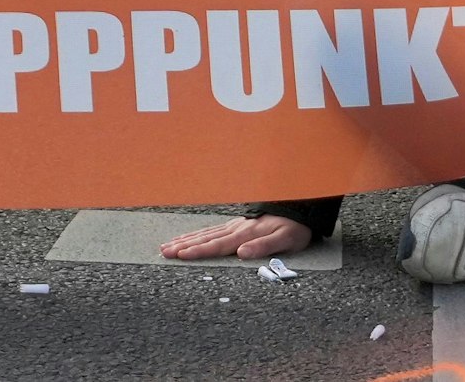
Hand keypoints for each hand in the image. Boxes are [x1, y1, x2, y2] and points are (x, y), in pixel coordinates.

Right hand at [160, 215, 312, 260]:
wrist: (300, 209)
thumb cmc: (294, 228)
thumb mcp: (286, 240)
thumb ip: (264, 246)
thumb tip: (241, 254)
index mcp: (245, 235)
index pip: (217, 245)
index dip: (198, 251)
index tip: (180, 255)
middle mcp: (236, 230)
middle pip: (205, 238)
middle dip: (183, 245)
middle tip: (164, 251)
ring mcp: (234, 226)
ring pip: (205, 233)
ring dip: (186, 240)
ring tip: (168, 245)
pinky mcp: (237, 225)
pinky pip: (212, 230)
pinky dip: (198, 234)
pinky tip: (189, 237)